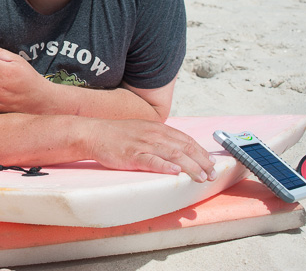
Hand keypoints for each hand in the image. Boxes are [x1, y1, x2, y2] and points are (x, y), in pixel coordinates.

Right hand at [85, 118, 216, 182]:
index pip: (185, 140)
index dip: (201, 152)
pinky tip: (175, 172)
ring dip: (190, 166)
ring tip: (201, 177)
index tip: (211, 163)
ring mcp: (143, 145)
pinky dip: (165, 167)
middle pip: (184, 148)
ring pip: (172, 155)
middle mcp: (153, 135)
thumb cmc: (117, 134)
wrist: (93, 133)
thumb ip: (159, 138)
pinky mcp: (132, 155)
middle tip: (212, 174)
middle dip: (201, 161)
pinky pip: (151, 161)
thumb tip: (177, 149)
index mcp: (157, 128)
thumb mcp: (142, 130)